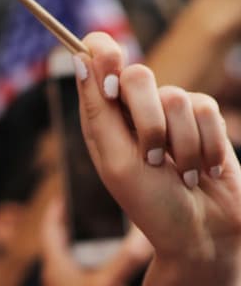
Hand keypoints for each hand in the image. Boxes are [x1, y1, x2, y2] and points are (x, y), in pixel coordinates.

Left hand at [40, 197, 153, 285]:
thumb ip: (125, 261)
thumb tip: (147, 235)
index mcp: (56, 267)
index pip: (52, 229)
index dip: (60, 207)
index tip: (71, 188)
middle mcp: (62, 276)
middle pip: (74, 239)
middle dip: (91, 222)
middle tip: (110, 201)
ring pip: (92, 260)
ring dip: (107, 248)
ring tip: (126, 230)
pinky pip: (103, 280)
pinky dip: (115, 274)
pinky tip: (128, 278)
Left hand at [77, 32, 240, 269]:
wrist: (202, 232)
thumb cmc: (153, 207)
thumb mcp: (118, 164)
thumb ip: (101, 112)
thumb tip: (80, 59)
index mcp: (103, 127)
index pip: (97, 69)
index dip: (101, 54)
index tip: (108, 54)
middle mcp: (134, 116)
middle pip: (138, 76)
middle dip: (147, 120)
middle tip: (152, 159)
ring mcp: (171, 115)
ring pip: (176, 96)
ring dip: (179, 145)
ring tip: (179, 175)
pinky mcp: (203, 119)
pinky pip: (205, 108)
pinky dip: (204, 144)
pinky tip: (203, 170)